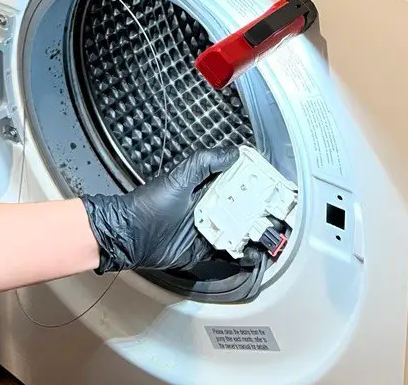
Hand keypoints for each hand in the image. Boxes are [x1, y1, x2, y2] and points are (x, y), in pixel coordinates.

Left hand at [80, 146, 260, 273]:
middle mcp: (208, 208)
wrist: (130, 236)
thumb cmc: (149, 205)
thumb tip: (234, 152)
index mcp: (204, 187)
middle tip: (277, 215)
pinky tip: (254, 254)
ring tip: (271, 236)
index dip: (254, 184)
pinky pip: (227, 253)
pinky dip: (241, 255)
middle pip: (241, 209)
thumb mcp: (179, 178)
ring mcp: (207, 230)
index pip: (236, 183)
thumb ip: (204, 163)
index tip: (272, 186)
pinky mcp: (203, 250)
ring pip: (237, 231)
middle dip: (259, 212)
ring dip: (254, 234)